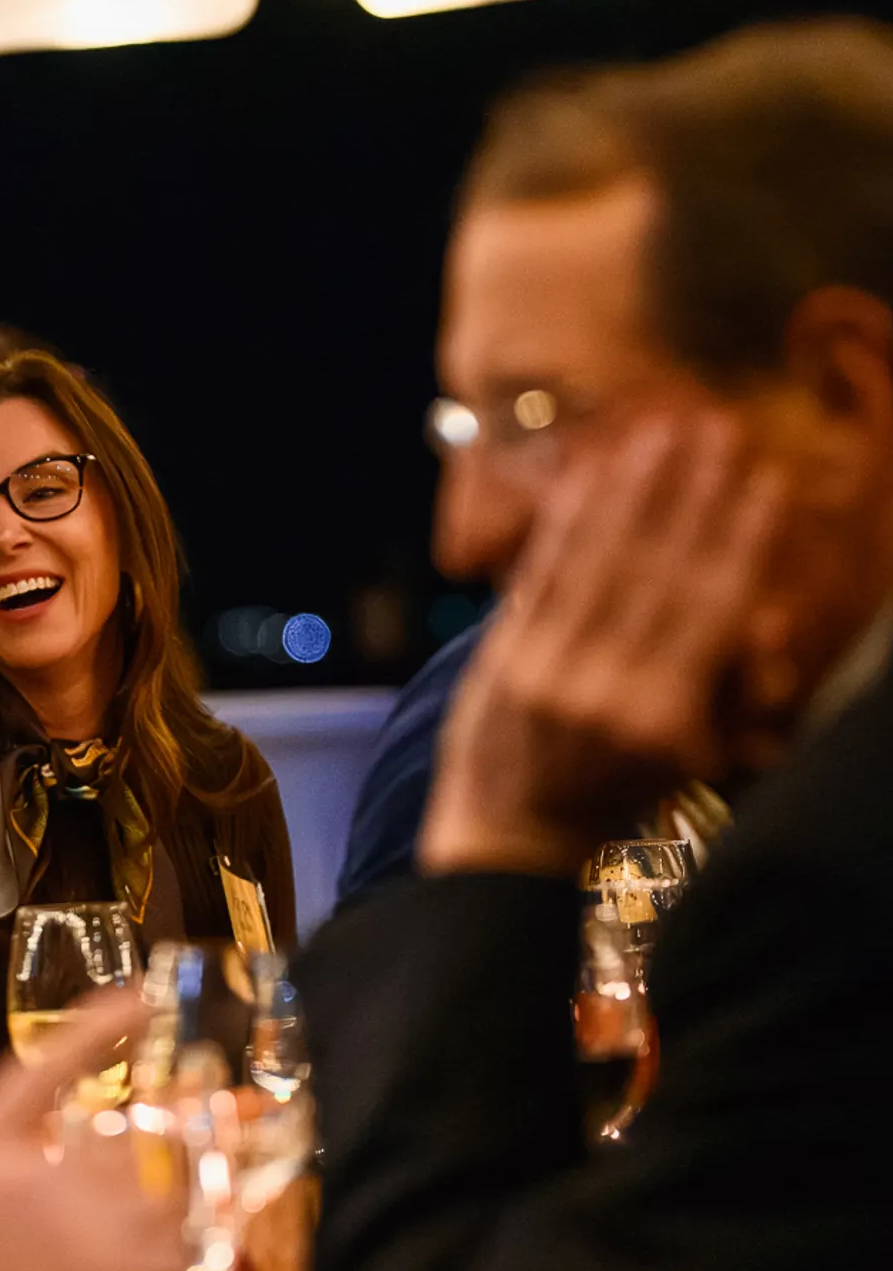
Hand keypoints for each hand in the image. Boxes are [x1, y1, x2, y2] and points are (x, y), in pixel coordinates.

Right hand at [0, 992, 187, 1270]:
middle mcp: (27, 1171)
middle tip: (85, 1253)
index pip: (44, 1071)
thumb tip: (41, 1203)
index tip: (137, 1002)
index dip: (95, 1031)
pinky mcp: (108, 1270)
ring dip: (137, 1237)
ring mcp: (71, 1216)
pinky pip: (172, 1254)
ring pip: (149, 1202)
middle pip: (111, 1151)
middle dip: (113, 1198)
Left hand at [420, 413, 784, 878]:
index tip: (766, 483)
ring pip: (600, 563)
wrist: (508, 840)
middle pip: (660, 572)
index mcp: (666, 716)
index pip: (714, 608)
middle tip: (718, 430)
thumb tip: (768, 618)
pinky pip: (540, 577)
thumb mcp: (689, 759)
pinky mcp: (501, 659)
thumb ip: (729, 689)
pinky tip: (590, 476)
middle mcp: (609, 689)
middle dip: (692, 495)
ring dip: (632, 490)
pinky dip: (566, 524)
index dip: (742, 540)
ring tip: (660, 433)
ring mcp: (549, 671)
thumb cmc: (610, 796)